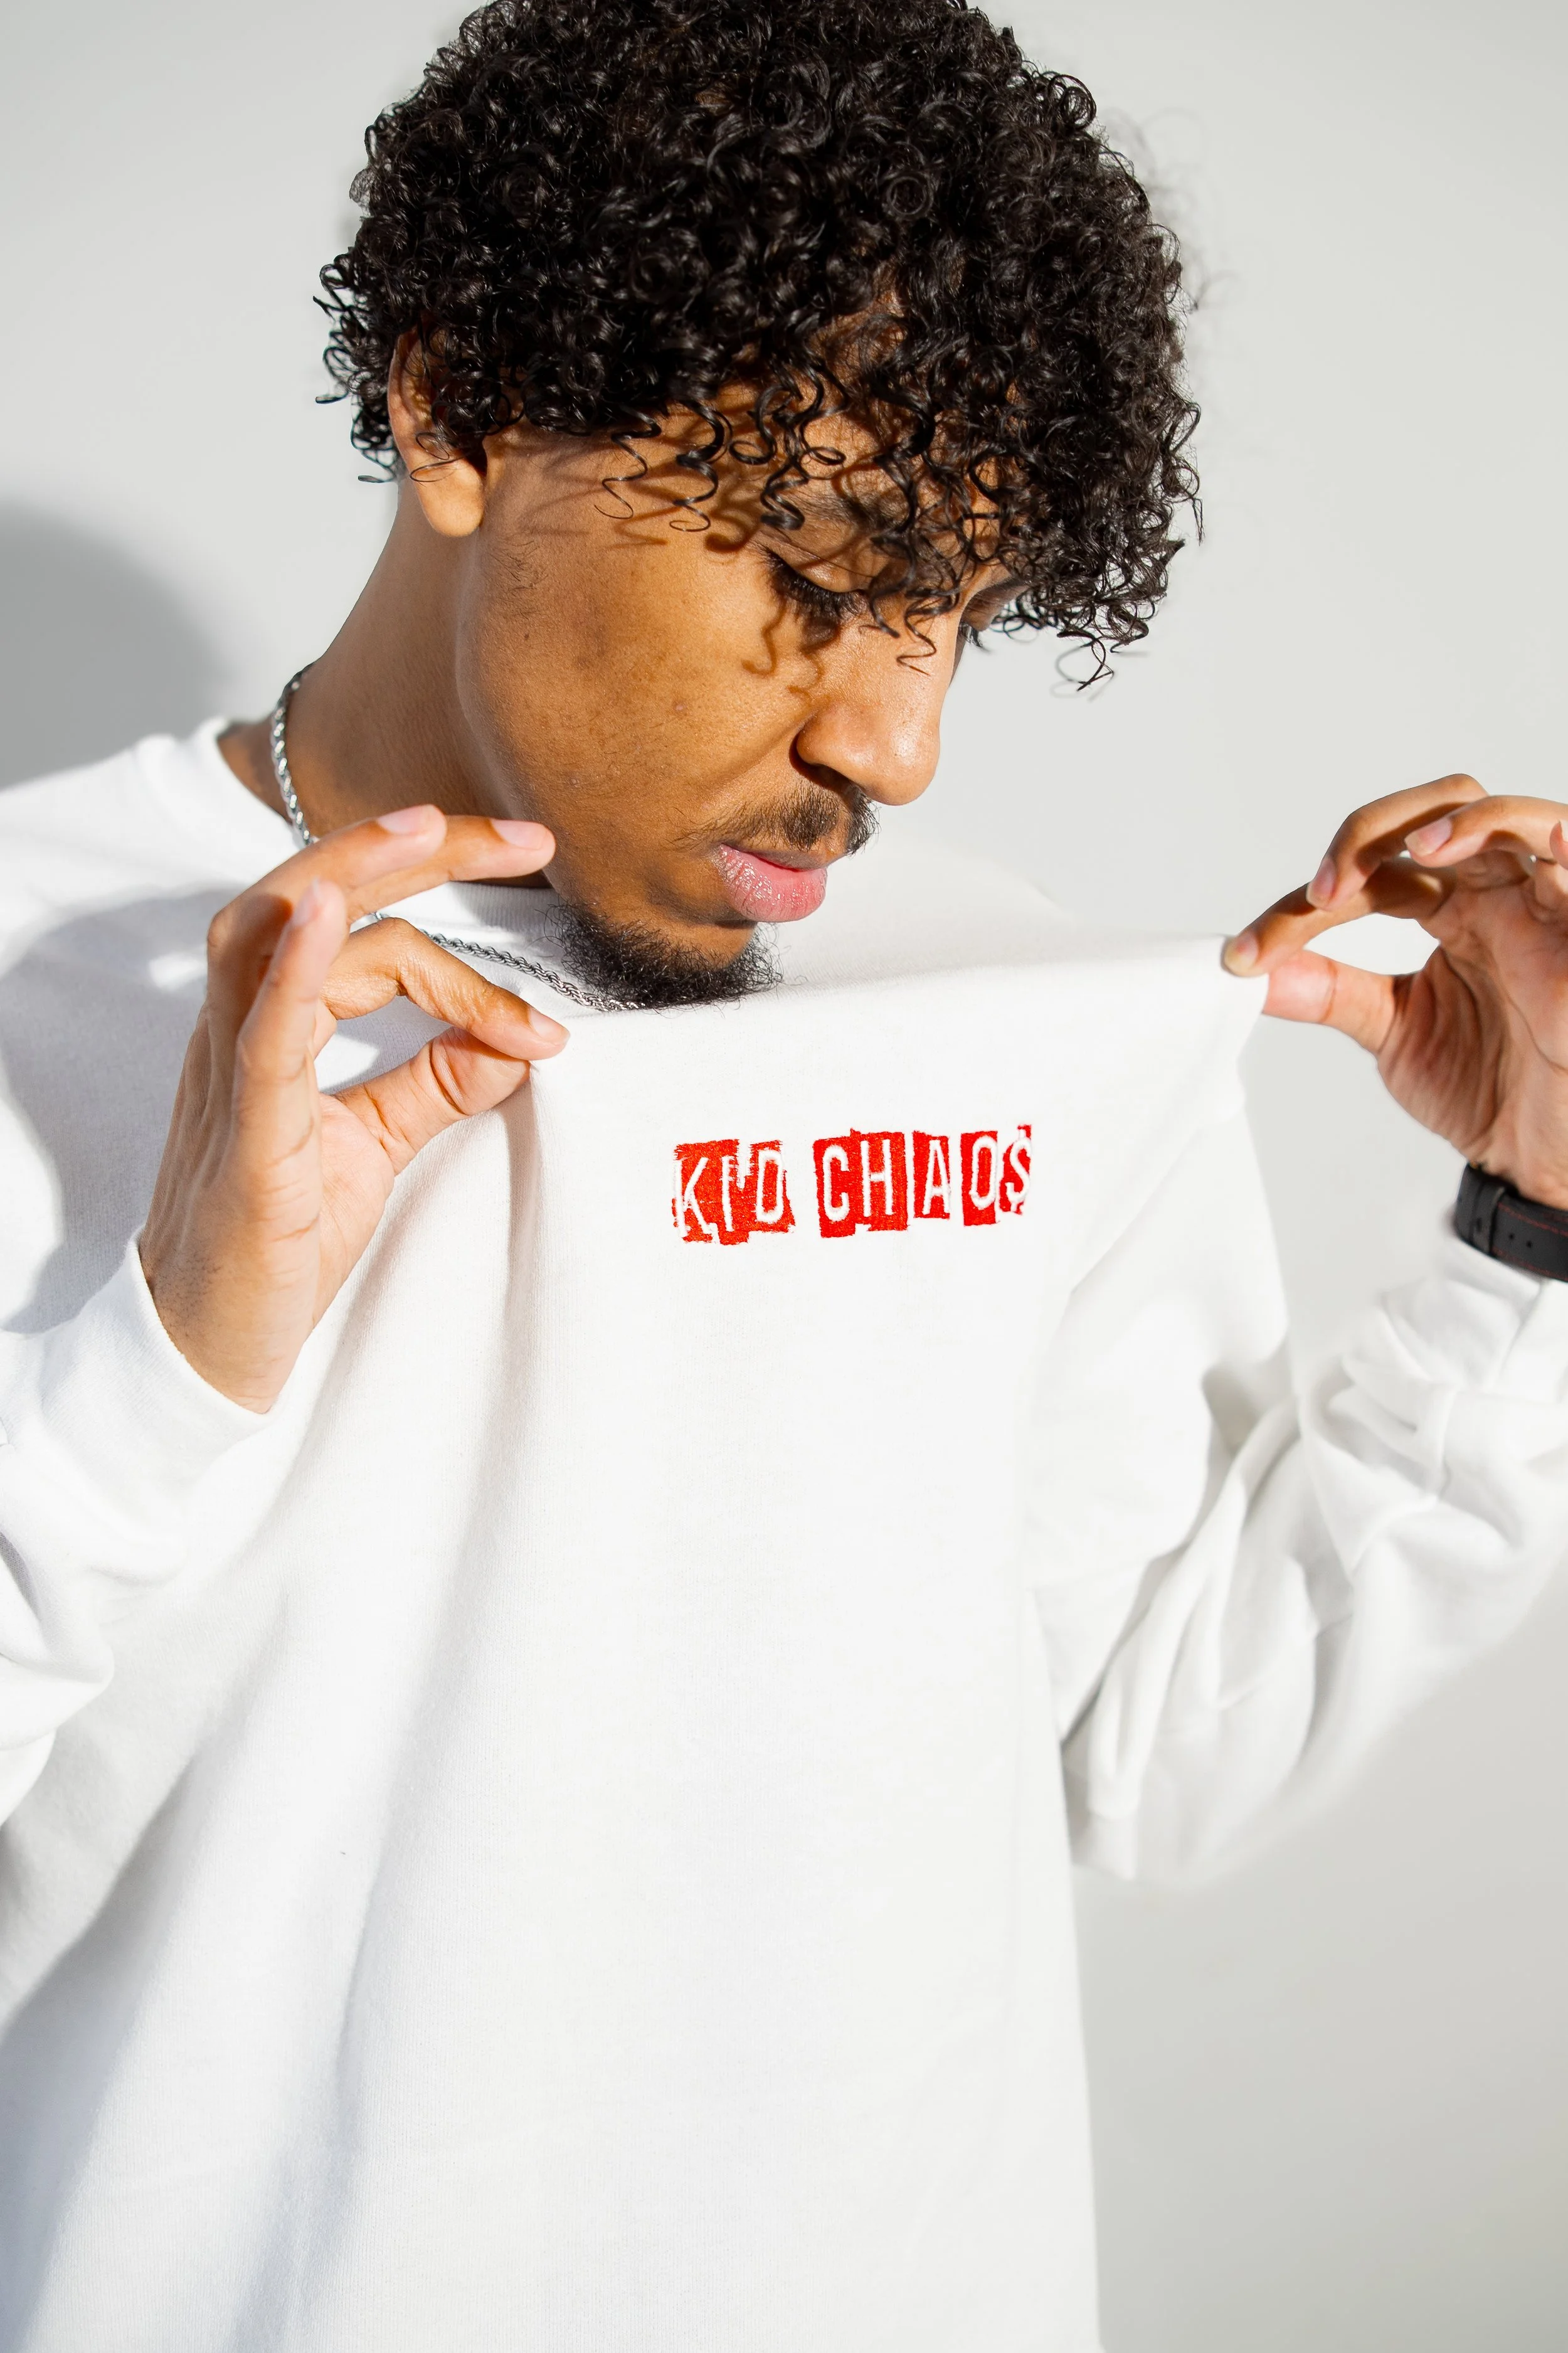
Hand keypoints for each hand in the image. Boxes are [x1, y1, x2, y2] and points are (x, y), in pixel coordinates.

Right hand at [139, 807, 567, 1410]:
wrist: (208, 1345)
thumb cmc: (274, 1242)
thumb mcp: (373, 1144)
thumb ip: (434, 1083)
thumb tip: (516, 1039)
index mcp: (273, 1026)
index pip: (367, 933)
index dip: (460, 918)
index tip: (548, 940)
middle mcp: (241, 1031)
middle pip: (311, 897)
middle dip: (413, 850)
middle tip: (521, 837)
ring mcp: (232, 1078)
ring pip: (271, 937)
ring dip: (349, 873)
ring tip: (426, 830)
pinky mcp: (243, 1138)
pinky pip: (258, 1035)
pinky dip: (294, 969)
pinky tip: (327, 916)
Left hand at [1224, 776, 1567, 1208]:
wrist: (1537, 1153)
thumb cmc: (1486, 1087)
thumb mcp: (1394, 1031)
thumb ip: (1331, 992)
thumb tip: (1252, 972)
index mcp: (1449, 910)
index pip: (1371, 877)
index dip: (1303, 908)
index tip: (1248, 955)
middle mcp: (1493, 895)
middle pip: (1433, 814)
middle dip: (1369, 837)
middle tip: (1323, 894)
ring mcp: (1540, 907)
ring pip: (1507, 820)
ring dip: (1457, 823)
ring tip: (1416, 850)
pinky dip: (1555, 837)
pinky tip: (1543, 840)